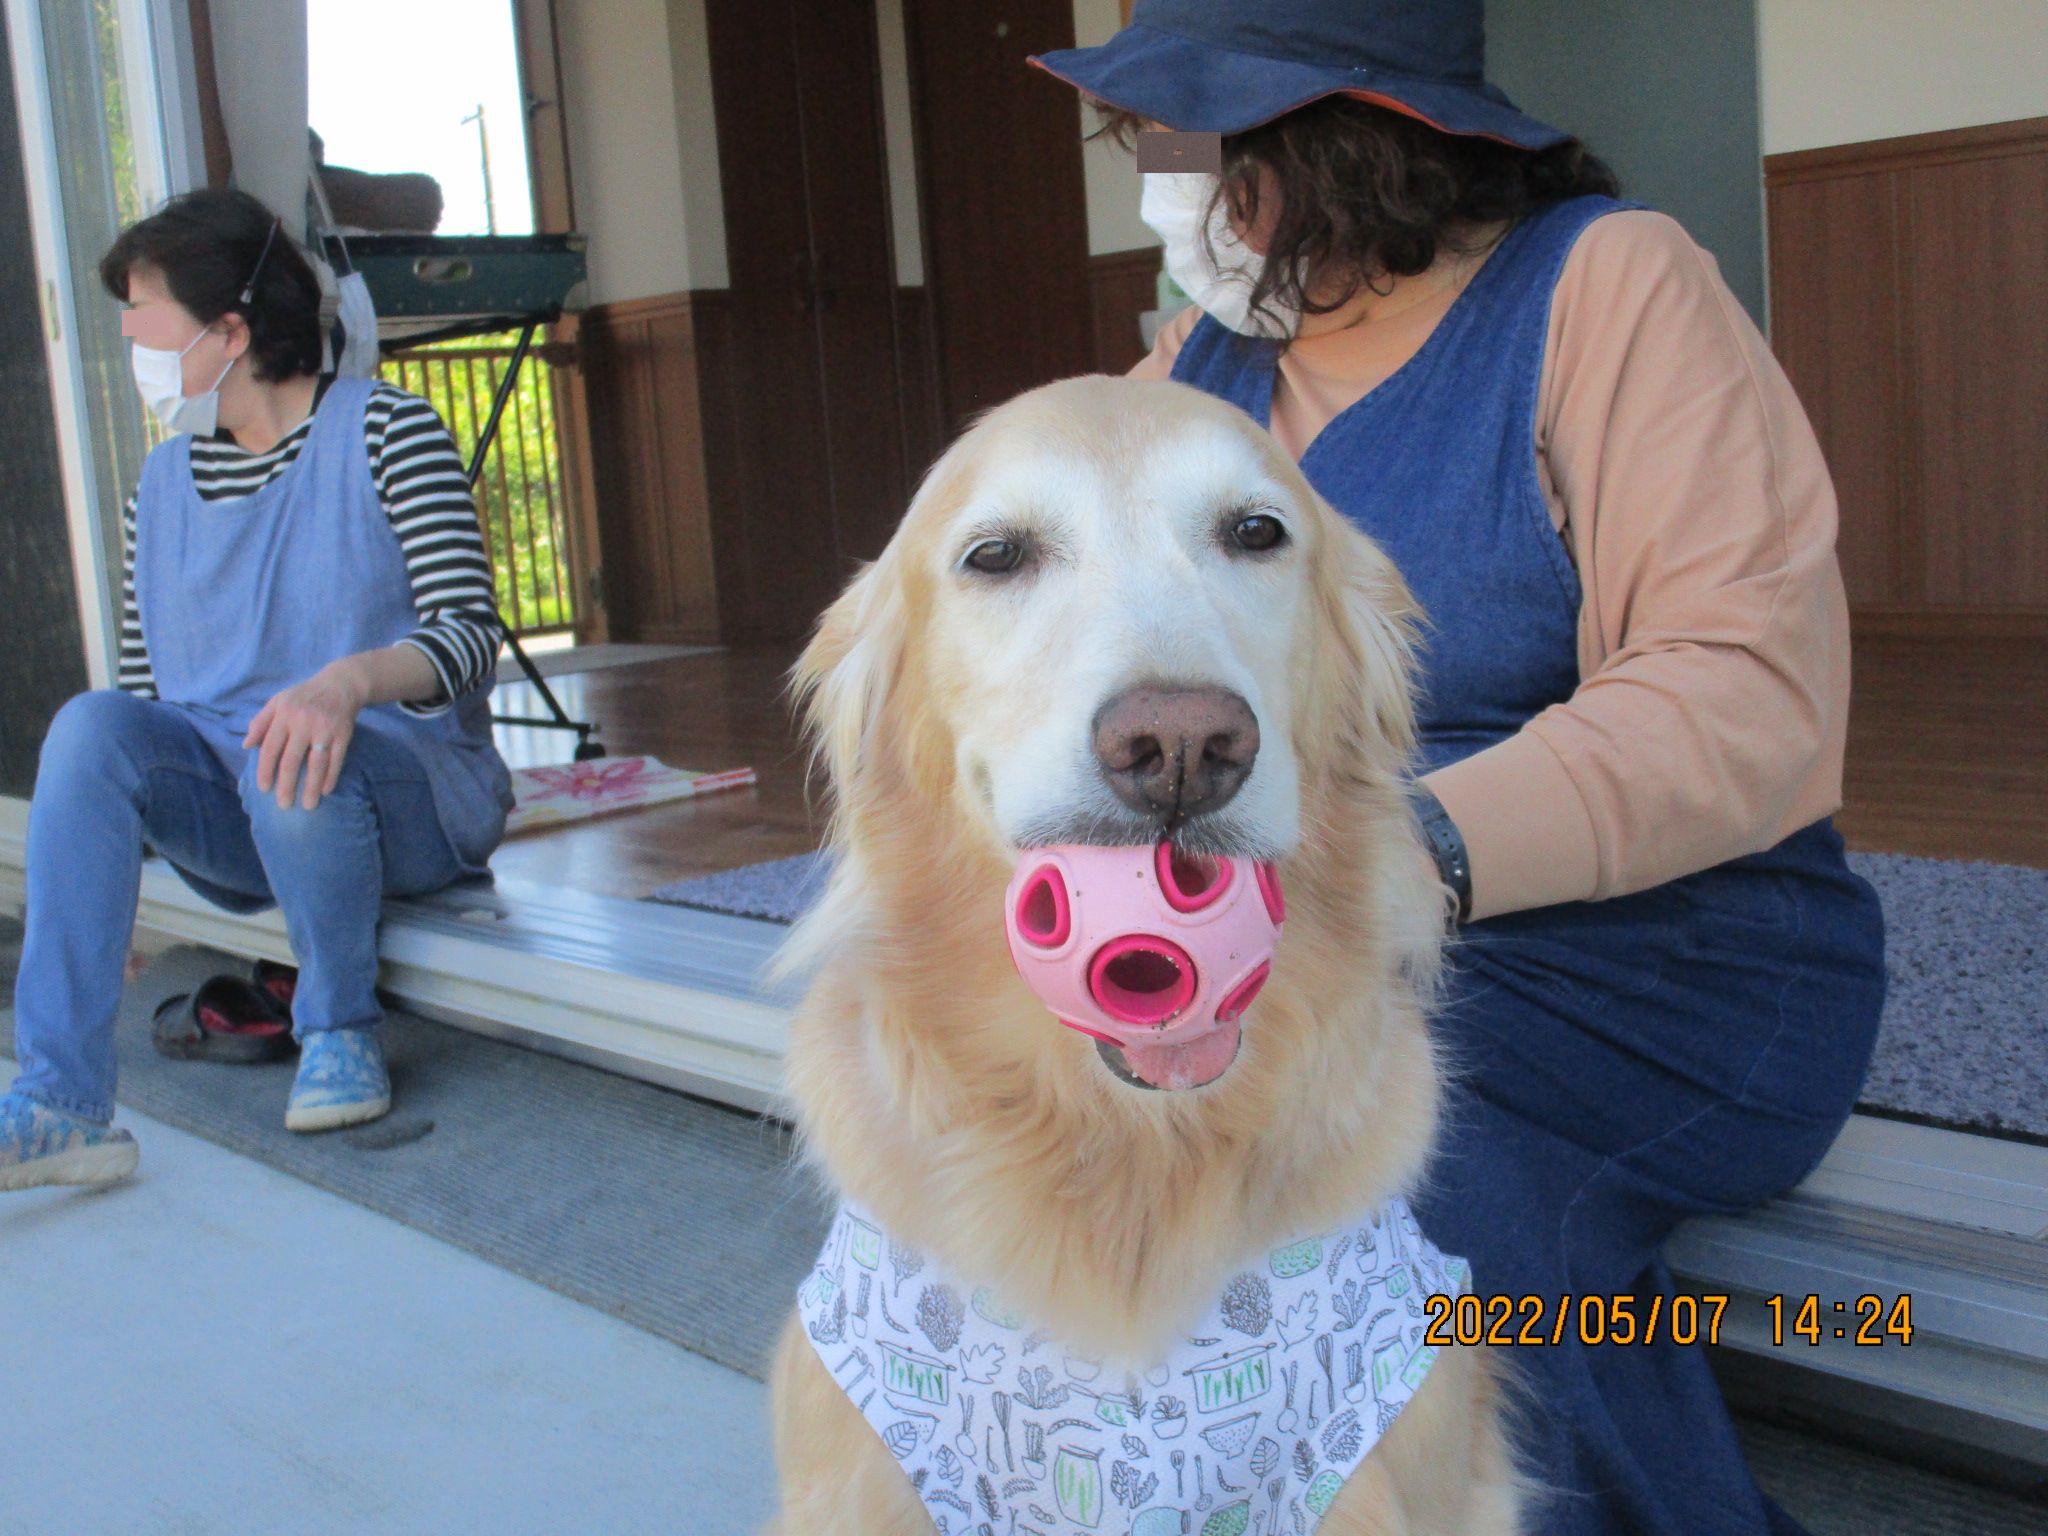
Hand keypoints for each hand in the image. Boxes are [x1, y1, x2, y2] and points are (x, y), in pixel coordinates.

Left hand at [244, 659, 369, 809]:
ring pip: (316, 764)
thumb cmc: (304, 695)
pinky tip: (326, 790)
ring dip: (311, 787)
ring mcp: (325, 730)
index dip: (265, 770)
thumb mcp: (278, 701)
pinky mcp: (343, 734)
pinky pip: (337, 759)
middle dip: (287, 785)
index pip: (270, 747)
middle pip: (292, 760)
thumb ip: (260, 722)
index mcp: (283, 715)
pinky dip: (331, 776)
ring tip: (308, 806)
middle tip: (284, 805)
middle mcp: (303, 723)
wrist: (340, 684)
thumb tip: (246, 745)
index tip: (264, 789)